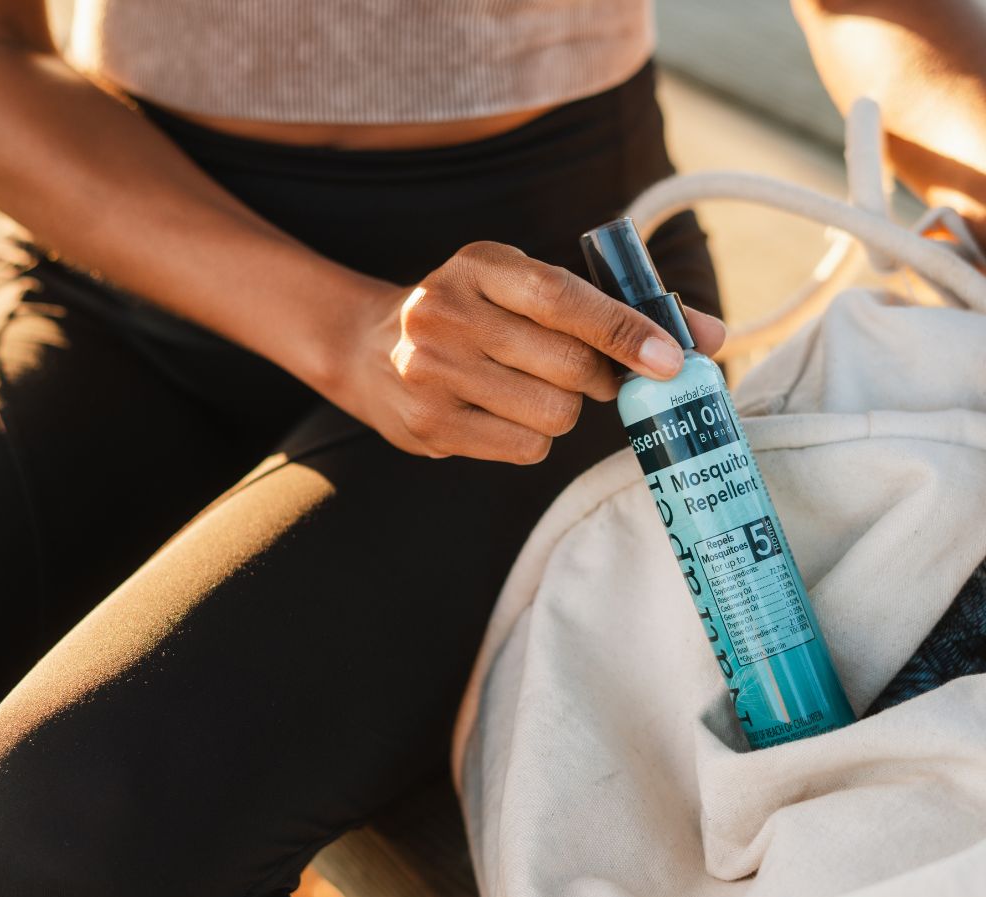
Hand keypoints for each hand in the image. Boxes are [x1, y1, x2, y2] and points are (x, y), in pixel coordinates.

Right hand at [334, 241, 724, 463]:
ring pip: (552, 415)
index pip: (564, 298)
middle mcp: (447, 315)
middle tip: (591, 376)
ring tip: (530, 391)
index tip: (671, 359)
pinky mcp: (430, 427)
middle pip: (569, 368)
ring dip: (563, 411)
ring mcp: (432, 374)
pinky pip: (525, 449)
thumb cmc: (474, 315)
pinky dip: (534, 439)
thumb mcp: (524, 287)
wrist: (368, 349)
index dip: (624, 330)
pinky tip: (503, 415)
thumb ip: (613, 305)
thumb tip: (709, 338)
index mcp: (479, 266)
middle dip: (598, 379)